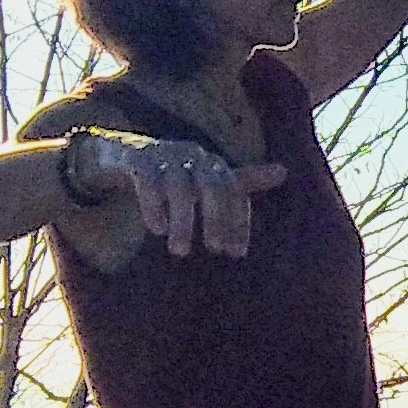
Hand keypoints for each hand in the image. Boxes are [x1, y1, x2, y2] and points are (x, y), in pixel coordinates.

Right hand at [96, 134, 288, 257]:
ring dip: (183, 221)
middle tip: (215, 250)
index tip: (237, 254)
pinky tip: (157, 229)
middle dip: (216, 219)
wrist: (123, 154)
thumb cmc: (175, 172)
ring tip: (180, 251)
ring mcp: (163, 154)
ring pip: (179, 188)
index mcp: (212, 163)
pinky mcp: (136, 159)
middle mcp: (192, 155)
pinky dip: (153, 206)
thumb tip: (284, 171)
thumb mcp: (208, 178)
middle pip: (211, 186)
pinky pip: (147, 181)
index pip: (235, 191)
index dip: (238, 221)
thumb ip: (243, 180)